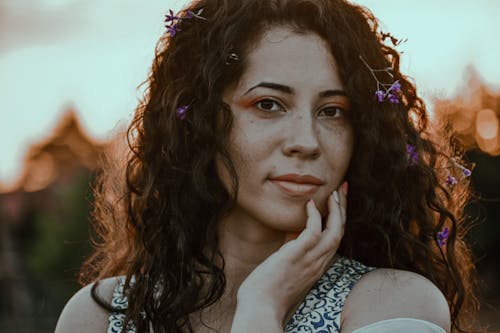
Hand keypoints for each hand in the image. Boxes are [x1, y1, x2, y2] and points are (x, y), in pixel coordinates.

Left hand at [235, 182, 347, 325]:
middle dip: (343, 208)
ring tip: (334, 192)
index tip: (338, 203)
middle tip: (342, 189)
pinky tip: (310, 204)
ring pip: (334, 230)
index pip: (335, 239)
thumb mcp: (286, 265)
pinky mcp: (297, 255)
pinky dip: (314, 216)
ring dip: (336, 209)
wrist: (260, 307)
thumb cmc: (268, 289)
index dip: (339, 219)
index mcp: (317, 266)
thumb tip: (292, 233)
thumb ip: (293, 249)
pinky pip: (313, 231)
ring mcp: (310, 260)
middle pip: (340, 231)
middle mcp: (319, 263)